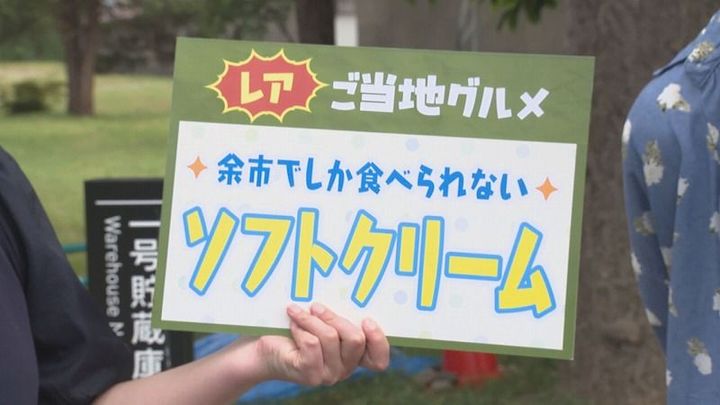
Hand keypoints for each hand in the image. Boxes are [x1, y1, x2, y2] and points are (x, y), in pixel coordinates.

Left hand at [254, 303, 389, 385]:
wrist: (262, 349)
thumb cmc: (294, 330)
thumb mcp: (322, 322)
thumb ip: (338, 317)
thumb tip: (350, 291)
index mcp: (352, 358)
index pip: (378, 360)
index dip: (378, 340)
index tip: (367, 319)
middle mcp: (344, 370)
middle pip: (355, 339)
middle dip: (334, 317)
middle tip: (316, 306)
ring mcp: (328, 375)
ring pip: (331, 338)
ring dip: (312, 319)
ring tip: (297, 311)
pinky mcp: (309, 373)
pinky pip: (312, 343)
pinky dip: (301, 327)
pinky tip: (292, 324)